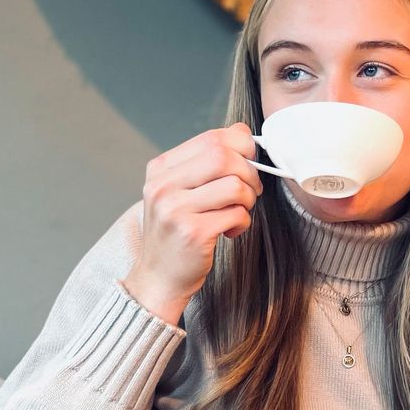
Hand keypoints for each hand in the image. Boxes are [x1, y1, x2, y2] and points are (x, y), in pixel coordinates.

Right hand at [123, 124, 262, 325]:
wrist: (159, 277)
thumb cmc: (177, 232)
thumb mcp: (180, 191)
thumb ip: (206, 162)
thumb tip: (242, 132)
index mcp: (161, 169)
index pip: (211, 138)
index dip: (240, 146)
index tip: (247, 162)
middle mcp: (163, 186)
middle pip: (223, 156)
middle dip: (249, 172)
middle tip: (250, 190)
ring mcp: (175, 209)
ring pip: (235, 185)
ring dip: (248, 199)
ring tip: (238, 212)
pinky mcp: (193, 233)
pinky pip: (237, 214)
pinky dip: (242, 222)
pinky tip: (230, 231)